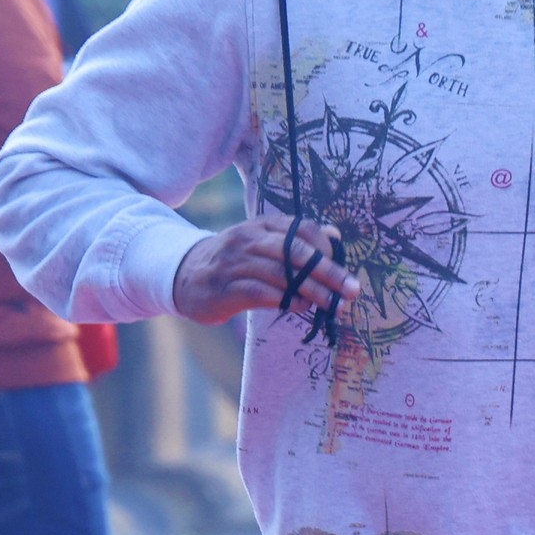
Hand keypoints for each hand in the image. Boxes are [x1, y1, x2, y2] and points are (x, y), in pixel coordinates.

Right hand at [171, 217, 359, 325]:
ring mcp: (234, 263)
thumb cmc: (234, 262)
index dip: (326, 247)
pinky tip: (301, 308)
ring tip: (332, 305)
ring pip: (281, 274)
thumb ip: (295, 240)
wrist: (183, 275)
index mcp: (261, 226)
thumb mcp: (261, 243)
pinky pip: (260, 293)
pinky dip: (284, 300)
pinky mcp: (224, 288)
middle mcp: (248, 239)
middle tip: (351, 290)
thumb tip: (335, 236)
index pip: (301, 229)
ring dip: (312, 291)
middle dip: (328, 272)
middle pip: (295, 251)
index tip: (343, 268)